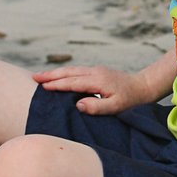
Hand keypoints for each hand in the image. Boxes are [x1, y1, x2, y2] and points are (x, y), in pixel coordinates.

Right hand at [31, 65, 145, 114]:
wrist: (143, 86)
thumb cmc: (130, 100)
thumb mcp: (116, 106)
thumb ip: (97, 106)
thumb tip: (78, 104)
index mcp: (97, 81)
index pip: (73, 82)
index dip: (57, 85)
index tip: (42, 87)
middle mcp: (95, 72)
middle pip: (69, 72)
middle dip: (51, 75)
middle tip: (33, 77)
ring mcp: (96, 71)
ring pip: (72, 70)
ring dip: (56, 73)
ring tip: (40, 76)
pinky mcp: (97, 72)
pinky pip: (77, 71)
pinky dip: (65, 73)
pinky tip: (59, 76)